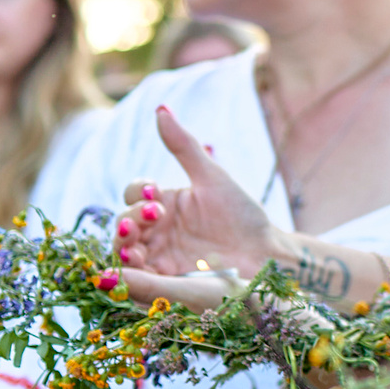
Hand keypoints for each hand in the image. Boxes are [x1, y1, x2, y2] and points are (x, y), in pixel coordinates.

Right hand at [116, 106, 278, 275]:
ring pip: (125, 250)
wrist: (266, 253)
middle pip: (124, 222)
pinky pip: (138, 279)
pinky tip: (136, 268)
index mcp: (165, 202)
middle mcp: (157, 228)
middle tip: (149, 219)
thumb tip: (160, 108)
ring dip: (123, 247)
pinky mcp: (164, 280)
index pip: (135, 192)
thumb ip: (184, 146)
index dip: (138, 192)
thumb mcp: (212, 178)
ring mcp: (159, 255)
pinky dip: (130, 274)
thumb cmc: (242, 214)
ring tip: (135, 248)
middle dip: (129, 220)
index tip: (155, 193)